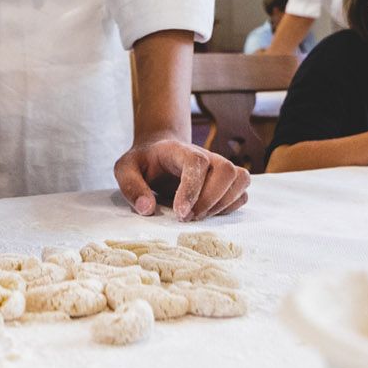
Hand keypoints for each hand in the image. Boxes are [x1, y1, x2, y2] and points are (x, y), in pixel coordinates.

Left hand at [113, 135, 248, 221]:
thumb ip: (131, 186)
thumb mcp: (125, 169)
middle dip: (210, 200)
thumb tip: (147, 208)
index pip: (197, 162)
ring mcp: (219, 167)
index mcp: (180, 150)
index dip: (192, 188)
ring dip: (222, 204)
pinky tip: (208, 213)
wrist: (159, 153)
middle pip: (226, 170)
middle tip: (187, 217)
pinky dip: (230, 207)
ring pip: (240, 180)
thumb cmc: (143, 163)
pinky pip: (242, 193)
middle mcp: (206, 155)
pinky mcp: (227, 181)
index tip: (180, 213)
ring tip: (198, 216)